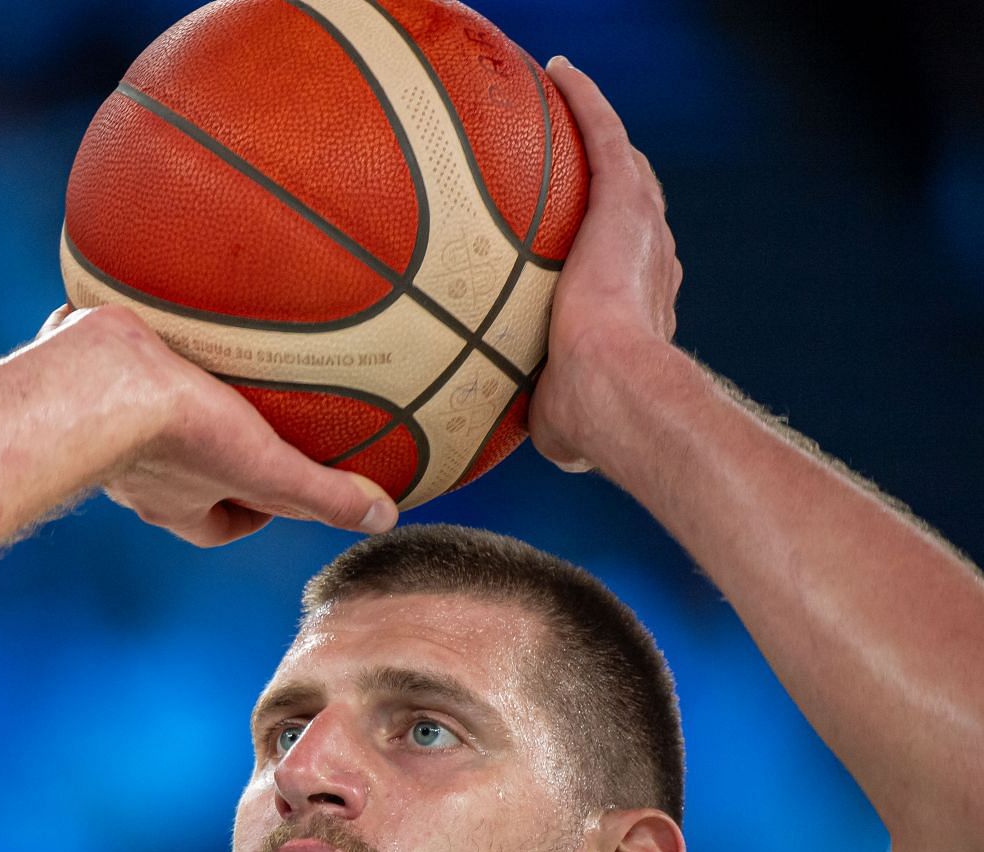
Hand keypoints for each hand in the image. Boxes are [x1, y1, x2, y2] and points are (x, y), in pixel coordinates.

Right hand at [38, 305, 396, 545]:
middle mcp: (134, 474)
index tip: (274, 493)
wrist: (96, 382)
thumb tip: (383, 516)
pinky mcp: (83, 377)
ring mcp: (101, 426)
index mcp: (175, 503)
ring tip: (205, 358)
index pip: (216, 525)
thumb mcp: (267, 468)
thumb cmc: (179, 436)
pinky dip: (131, 344)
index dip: (249, 513)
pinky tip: (160, 305)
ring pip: (140, 420)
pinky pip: (110, 362)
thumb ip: (322, 493)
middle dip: (208, 455)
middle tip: (241, 421)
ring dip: (168, 399)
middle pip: (179, 474)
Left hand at [530, 57, 683, 471]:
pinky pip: (603, 134)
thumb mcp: (562, 419)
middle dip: (610, 179)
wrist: (613, 389)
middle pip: (631, 203)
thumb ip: (551, 414)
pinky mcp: (623, 203)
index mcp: (639, 305)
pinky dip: (585, 101)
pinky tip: (558, 72)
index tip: (584, 244)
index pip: (627, 264)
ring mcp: (641, 227)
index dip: (609, 246)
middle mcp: (652, 258)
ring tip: (565, 96)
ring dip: (596, 126)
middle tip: (575, 158)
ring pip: (622, 161)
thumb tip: (539, 441)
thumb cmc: (588, 418)